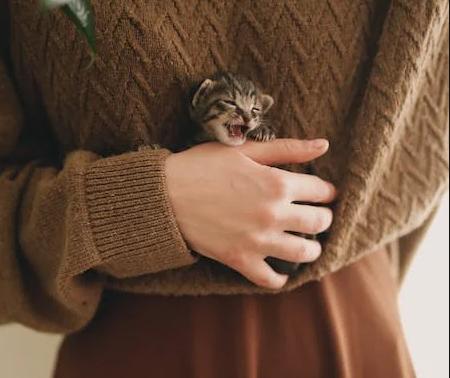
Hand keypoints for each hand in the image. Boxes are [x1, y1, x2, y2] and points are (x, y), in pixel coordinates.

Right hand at [164, 139, 336, 289]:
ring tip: (306, 243)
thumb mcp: (245, 150)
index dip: (327, 191)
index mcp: (277, 183)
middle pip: (319, 222)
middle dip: (323, 218)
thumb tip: (323, 144)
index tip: (323, 193)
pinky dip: (280, 278)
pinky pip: (270, 278)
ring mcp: (257, 240)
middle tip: (317, 216)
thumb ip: (287, 149)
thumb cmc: (203, 166)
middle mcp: (273, 214)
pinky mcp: (240, 259)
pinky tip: (281, 270)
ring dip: (311, 248)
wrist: (166, 195)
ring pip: (303, 252)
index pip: (321, 191)